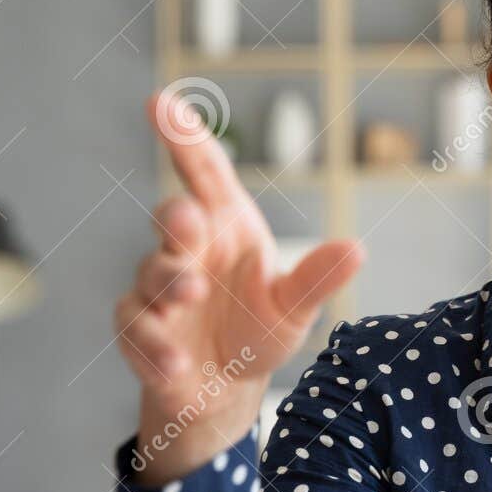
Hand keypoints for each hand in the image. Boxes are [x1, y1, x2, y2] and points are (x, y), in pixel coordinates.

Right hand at [114, 89, 365, 482]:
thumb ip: (317, 278)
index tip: (161, 102)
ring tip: (191, 296)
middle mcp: (188, 250)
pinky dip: (154, 345)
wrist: (226, 388)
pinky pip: (136, 329)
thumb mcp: (294, 306)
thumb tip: (356, 251)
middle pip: (172, 218)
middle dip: (177, 217)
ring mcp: (159, 288)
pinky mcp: (140, 331)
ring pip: (151, 274)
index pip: (204, 171)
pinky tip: (175, 363)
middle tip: (190, 221)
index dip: (183, 137)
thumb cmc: (258, 329)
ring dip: (169, 282)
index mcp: (226, 226)